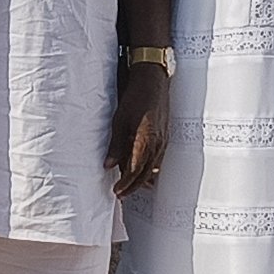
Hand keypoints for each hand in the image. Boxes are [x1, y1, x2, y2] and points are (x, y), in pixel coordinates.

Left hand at [106, 56, 169, 196]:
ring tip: (129, 185)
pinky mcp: (165, 136)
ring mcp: (163, 140)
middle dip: (133, 186)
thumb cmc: (137, 96)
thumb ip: (116, 145)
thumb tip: (108, 164)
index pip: (135, 170)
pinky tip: (144, 170)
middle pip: (145, 173)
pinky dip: (150, 168)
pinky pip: (158, 159)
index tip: (116, 190)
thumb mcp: (120, 120)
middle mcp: (158, 144)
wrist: (153, 79)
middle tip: (121, 193)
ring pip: (153, 168)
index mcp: (145, 141)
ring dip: (141, 179)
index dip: (126, 183)